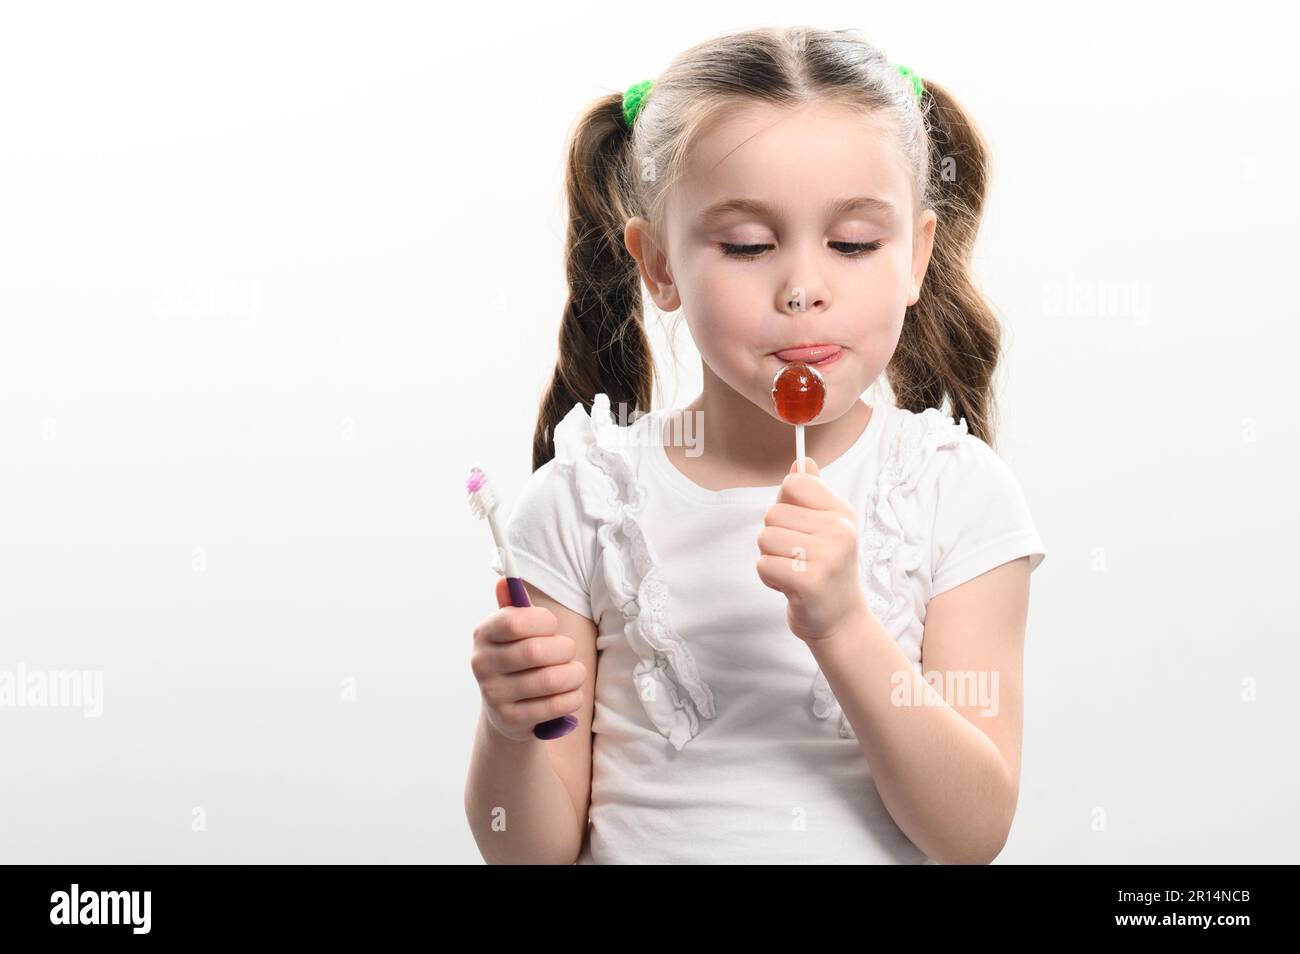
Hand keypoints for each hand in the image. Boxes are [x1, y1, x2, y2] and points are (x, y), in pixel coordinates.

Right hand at [469, 577, 585, 741]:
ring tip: (575, 672)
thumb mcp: (513, 632)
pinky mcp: (511, 720)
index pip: (514, 622)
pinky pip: (555, 706)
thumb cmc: (519, 659)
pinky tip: (571, 692)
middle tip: (568, 651)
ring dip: (574, 674)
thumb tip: (504, 581)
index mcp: (483, 635)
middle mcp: (482, 664)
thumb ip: (514, 607)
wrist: (507, 710)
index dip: (543, 621)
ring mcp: (494, 695)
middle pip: (536, 651)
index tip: (552, 626)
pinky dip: (572, 697)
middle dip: (565, 649)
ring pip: (550, 680)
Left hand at [756, 457, 870, 642]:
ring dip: (771, 559)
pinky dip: (769, 578)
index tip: (798, 526)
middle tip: (797, 557)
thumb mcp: (827, 528)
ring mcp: (827, 556)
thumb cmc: (827, 570)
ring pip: (765, 539)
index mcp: (842, 512)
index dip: (784, 505)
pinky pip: (763, 564)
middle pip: (772, 514)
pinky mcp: (810, 582)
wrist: (841, 621)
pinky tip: (790, 587)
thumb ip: (813, 494)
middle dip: (774, 538)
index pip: (794, 484)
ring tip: (794, 571)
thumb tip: (802, 462)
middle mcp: (839, 530)